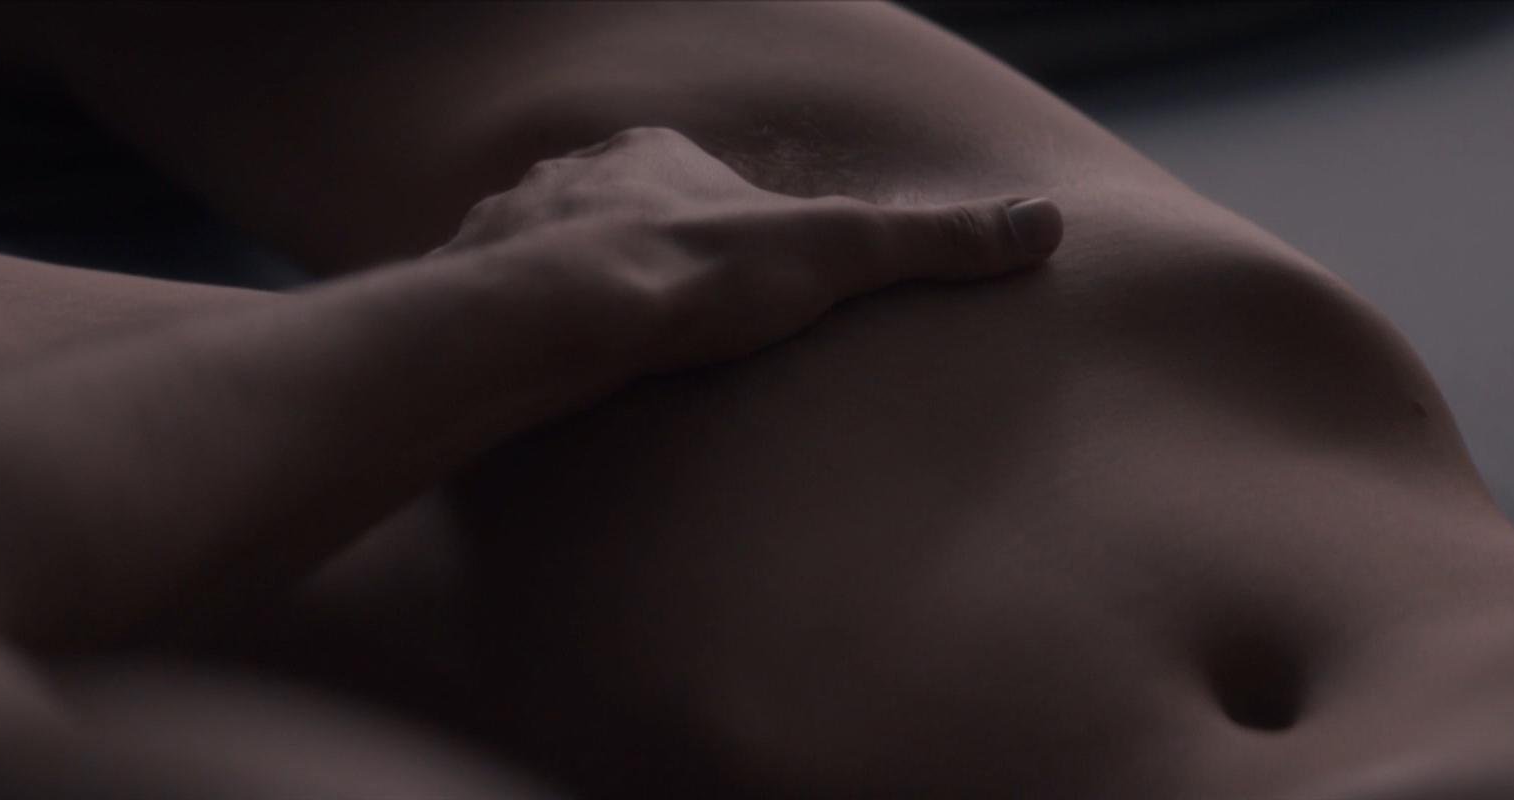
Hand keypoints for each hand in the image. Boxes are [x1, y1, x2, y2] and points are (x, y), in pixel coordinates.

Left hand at [431, 126, 1062, 372]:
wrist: (542, 323)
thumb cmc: (683, 280)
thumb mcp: (834, 255)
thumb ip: (932, 242)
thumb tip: (1044, 223)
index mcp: (655, 155)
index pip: (702, 184)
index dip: (727, 233)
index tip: (741, 283)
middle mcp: (574, 177)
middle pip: (620, 217)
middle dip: (644, 260)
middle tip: (671, 324)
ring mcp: (511, 229)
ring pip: (551, 256)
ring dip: (576, 295)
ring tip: (604, 356)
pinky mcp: (468, 288)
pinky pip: (499, 303)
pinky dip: (520, 333)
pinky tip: (540, 375)